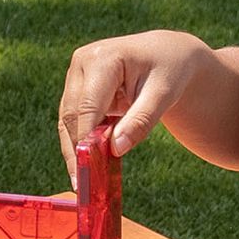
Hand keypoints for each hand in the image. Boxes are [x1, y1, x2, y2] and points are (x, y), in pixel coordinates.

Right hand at [58, 30, 215, 176]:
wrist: (169, 54)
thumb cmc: (170, 70)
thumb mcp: (164, 94)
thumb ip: (141, 120)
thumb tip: (116, 148)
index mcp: (103, 58)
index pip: (87, 105)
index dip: (85, 139)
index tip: (87, 170)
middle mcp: (82, 63)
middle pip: (71, 114)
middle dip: (77, 150)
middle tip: (83, 184)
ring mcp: (76, 76)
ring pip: (67, 120)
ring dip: (75, 150)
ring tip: (83, 181)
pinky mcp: (78, 89)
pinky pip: (74, 121)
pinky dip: (81, 143)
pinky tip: (86, 166)